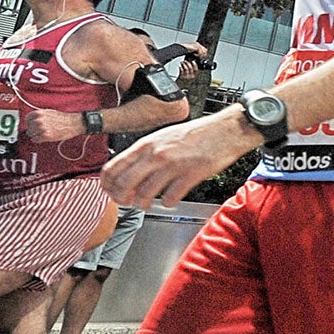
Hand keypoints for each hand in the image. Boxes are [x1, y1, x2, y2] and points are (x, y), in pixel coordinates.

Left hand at [22, 107, 94, 142]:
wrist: (73, 123)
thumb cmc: (63, 118)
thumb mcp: (49, 112)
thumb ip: (39, 115)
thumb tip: (32, 119)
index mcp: (39, 113)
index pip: (27, 119)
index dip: (29, 122)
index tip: (31, 125)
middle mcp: (39, 120)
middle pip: (28, 127)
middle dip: (33, 130)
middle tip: (39, 131)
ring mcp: (42, 129)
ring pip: (31, 134)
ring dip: (35, 135)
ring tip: (42, 134)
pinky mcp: (46, 136)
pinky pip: (35, 140)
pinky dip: (38, 140)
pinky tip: (42, 138)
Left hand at [102, 110, 259, 208]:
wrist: (226, 129)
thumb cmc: (198, 133)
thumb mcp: (164, 136)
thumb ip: (146, 152)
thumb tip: (131, 170)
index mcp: (146, 144)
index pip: (113, 167)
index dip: (107, 185)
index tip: (110, 192)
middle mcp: (156, 154)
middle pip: (124, 184)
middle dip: (122, 198)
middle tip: (128, 202)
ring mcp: (173, 166)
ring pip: (145, 194)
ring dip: (144, 203)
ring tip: (149, 203)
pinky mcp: (190, 176)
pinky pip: (171, 198)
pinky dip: (168, 203)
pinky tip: (171, 200)